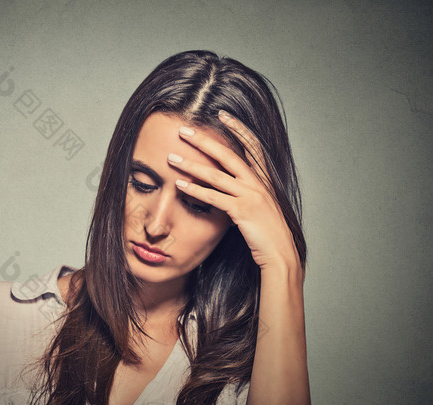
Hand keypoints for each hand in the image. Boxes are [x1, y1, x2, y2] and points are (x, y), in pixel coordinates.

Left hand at [168, 110, 298, 272]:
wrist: (281, 254)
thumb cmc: (268, 232)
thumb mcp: (260, 206)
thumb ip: (247, 192)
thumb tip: (230, 185)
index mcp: (264, 179)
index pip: (252, 145)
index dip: (238, 128)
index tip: (222, 114)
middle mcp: (258, 183)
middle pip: (228, 154)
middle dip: (204, 141)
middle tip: (184, 130)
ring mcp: (251, 196)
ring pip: (216, 174)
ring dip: (191, 165)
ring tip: (172, 159)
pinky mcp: (243, 211)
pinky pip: (214, 197)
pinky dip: (195, 190)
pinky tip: (180, 185)